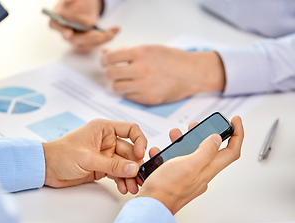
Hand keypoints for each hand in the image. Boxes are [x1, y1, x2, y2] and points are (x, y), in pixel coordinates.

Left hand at [42, 119, 146, 194]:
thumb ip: (112, 164)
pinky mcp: (102, 167)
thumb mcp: (88, 158)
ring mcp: (105, 154)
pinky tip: (124, 187)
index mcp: (103, 129)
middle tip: (140, 178)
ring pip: (124, 164)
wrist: (46, 169)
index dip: (139, 141)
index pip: (130, 130)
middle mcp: (106, 140)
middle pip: (130, 151)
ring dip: (130, 175)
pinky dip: (121, 180)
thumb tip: (132, 168)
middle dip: (135, 165)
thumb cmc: (61, 154)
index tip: (141, 154)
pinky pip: (117, 172)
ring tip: (133, 187)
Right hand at [49, 0, 118, 52]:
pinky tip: (115, 30)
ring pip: (88, 44)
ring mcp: (75, 40)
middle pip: (76, 39)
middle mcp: (65, 33)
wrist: (84, 5)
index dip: (63, 30)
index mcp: (56, 20)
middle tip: (102, 34)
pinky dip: (106, 38)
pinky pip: (95, 44)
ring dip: (102, 39)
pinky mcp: (85, 44)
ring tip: (114, 31)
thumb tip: (69, 2)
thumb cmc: (75, 1)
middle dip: (91, 37)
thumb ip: (70, 0)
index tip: (69, 33)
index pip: (56, 26)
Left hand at [101, 45, 225, 104]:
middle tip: (115, 73)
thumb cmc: (172, 59)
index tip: (105, 62)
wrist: (192, 72)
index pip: (110, 58)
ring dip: (119, 85)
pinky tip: (137, 88)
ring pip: (117, 88)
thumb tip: (106, 52)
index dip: (105, 61)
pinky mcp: (148, 99)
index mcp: (140, 53)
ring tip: (126, 81)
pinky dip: (130, 93)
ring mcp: (144, 85)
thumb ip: (127, 51)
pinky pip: (129, 97)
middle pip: (111, 74)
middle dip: (111, 73)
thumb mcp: (149, 48)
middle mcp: (140, 69)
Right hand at [137, 116, 243, 214]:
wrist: (150, 206)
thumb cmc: (167, 189)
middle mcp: (200, 174)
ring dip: (184, 141)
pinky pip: (175, 162)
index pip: (231, 151)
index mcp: (207, 170)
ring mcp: (188, 177)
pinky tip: (160, 152)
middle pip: (210, 150)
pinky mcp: (175, 179)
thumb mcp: (189, 165)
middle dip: (204, 134)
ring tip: (175, 135)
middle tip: (197, 125)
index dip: (236, 134)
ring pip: (191, 154)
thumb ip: (205, 151)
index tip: (235, 120)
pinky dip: (169, 153)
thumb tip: (216, 139)